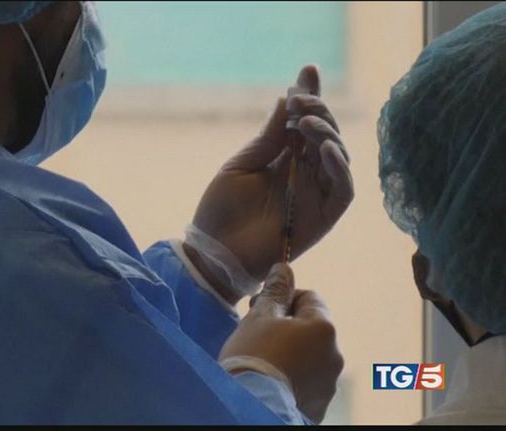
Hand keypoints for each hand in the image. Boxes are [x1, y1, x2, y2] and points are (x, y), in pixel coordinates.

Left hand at [191, 65, 352, 288]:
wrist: (214, 251)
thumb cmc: (220, 211)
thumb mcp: (241, 165)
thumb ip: (269, 137)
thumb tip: (286, 100)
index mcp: (284, 159)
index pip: (305, 123)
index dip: (310, 96)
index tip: (307, 70)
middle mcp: (304, 175)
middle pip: (326, 136)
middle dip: (318, 111)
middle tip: (300, 101)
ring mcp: (315, 196)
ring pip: (339, 159)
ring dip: (328, 135)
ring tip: (306, 123)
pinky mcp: (322, 218)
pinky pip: (342, 191)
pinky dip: (339, 169)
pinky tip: (324, 149)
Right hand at [219, 263, 343, 423]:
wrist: (250, 406)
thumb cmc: (253, 356)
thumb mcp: (259, 317)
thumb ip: (275, 291)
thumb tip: (284, 268)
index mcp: (324, 327)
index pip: (310, 297)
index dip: (284, 299)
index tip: (260, 308)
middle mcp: (335, 355)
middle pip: (311, 328)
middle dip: (287, 327)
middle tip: (257, 335)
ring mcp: (330, 384)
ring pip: (310, 356)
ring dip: (291, 354)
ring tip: (263, 363)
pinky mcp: (321, 407)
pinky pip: (308, 382)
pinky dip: (294, 378)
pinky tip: (272, 381)